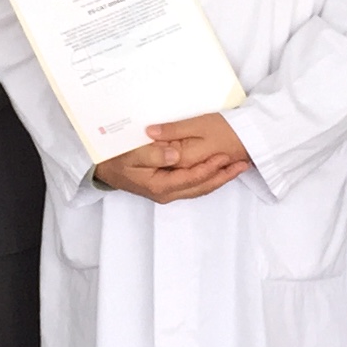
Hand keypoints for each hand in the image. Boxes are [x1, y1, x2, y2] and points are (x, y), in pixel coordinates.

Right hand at [94, 115, 250, 203]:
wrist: (103, 170)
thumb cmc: (115, 160)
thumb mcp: (130, 155)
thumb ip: (152, 153)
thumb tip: (175, 154)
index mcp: (160, 186)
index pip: (192, 179)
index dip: (210, 168)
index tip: (225, 156)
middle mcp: (167, 193)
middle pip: (202, 187)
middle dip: (224, 177)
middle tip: (243, 164)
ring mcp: (169, 192)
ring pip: (200, 188)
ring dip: (220, 178)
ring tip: (238, 166)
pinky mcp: (169, 187)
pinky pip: (194, 185)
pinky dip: (209, 177)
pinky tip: (219, 169)